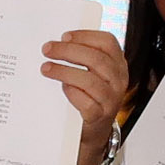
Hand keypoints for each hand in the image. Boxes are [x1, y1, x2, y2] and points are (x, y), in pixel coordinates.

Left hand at [42, 30, 129, 154]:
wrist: (95, 128)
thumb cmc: (91, 96)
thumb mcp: (94, 73)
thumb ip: (84, 57)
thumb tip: (59, 42)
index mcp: (118, 65)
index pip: (108, 42)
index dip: (86, 36)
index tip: (65, 36)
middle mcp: (118, 81)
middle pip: (96, 59)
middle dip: (68, 51)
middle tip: (48, 49)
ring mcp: (111, 99)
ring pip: (89, 80)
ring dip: (64, 71)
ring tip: (46, 68)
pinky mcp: (99, 116)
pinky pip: (85, 102)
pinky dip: (71, 92)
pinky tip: (62, 87)